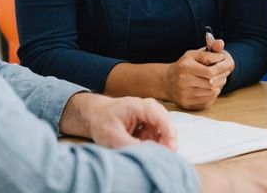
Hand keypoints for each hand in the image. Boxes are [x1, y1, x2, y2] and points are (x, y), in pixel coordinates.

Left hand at [59, 92, 176, 149]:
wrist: (95, 115)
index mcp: (142, 106)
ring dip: (156, 145)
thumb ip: (130, 145)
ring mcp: (151, 117)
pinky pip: (157, 138)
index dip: (169, 136)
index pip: (162, 120)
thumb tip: (148, 154)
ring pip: (163, 134)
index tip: (171, 151)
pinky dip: (151, 146)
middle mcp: (151, 109)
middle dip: (166, 143)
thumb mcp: (112, 136)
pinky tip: (139, 148)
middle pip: (167, 127)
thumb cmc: (102, 121)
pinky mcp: (149, 125)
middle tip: (160, 159)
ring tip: (141, 152)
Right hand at [163, 42, 233, 109]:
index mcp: (186, 66)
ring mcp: (185, 94)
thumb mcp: (195, 54)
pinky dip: (214, 92)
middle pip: (212, 82)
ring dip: (219, 84)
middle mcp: (184, 81)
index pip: (211, 70)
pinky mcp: (188, 103)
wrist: (167, 82)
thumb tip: (221, 43)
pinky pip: (208, 100)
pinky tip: (211, 86)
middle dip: (223, 76)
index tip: (226, 62)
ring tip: (217, 78)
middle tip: (225, 70)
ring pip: (212, 92)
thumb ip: (210, 49)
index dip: (223, 66)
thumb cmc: (185, 66)